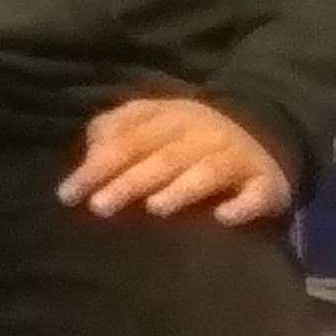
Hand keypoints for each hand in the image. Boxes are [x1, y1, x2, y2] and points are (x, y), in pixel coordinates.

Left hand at [59, 95, 292, 226]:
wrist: (267, 129)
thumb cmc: (191, 136)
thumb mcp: (153, 123)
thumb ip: (116, 132)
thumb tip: (88, 153)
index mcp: (172, 117)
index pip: (129, 140)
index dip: (98, 165)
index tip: (67, 195)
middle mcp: (204, 134)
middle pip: (163, 157)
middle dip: (131, 180)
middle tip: (99, 207)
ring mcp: (237, 159)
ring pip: (207, 172)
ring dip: (182, 189)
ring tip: (155, 208)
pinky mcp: (266, 185)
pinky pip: (256, 195)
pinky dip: (241, 206)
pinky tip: (223, 218)